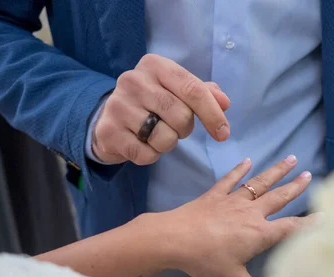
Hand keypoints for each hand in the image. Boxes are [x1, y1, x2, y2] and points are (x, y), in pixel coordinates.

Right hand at [92, 54, 229, 164]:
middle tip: (174, 127)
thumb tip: (224, 102)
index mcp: (154, 65)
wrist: (108, 118)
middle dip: (185, 129)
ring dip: (168, 143)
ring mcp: (118, 106)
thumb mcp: (176, 90)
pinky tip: (142, 144)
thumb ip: (202, 93)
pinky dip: (152, 155)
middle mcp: (133, 80)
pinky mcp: (110, 132)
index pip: (193, 89)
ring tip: (156, 134)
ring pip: (165, 138)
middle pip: (181, 116)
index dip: (213, 114)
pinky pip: (147, 154)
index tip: (224, 133)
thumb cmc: (151, 102)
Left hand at [134, 156, 316, 276]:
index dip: (310, 223)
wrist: (174, 239)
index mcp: (259, 234)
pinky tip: (247, 161)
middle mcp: (251, 213)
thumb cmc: (206, 261)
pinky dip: (239, 170)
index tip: (325, 215)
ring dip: (276, 171)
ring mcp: (232, 201)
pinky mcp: (214, 196)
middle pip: (278, 198)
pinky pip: (230, 180)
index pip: (291, 228)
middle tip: (309, 175)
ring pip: (259, 183)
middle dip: (295, 187)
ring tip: (291, 159)